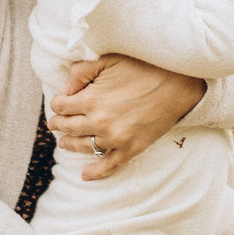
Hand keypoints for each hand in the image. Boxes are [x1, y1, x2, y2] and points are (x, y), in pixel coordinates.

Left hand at [50, 54, 206, 178]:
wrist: (179, 85)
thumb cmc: (144, 68)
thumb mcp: (110, 60)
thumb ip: (82, 70)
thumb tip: (66, 88)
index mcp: (91, 100)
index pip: (61, 106)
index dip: (57, 103)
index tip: (59, 102)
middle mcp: (99, 123)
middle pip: (67, 127)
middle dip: (58, 123)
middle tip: (55, 122)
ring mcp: (115, 139)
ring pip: (82, 146)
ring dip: (69, 144)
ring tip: (64, 141)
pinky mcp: (131, 149)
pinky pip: (108, 165)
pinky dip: (95, 172)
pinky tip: (84, 174)